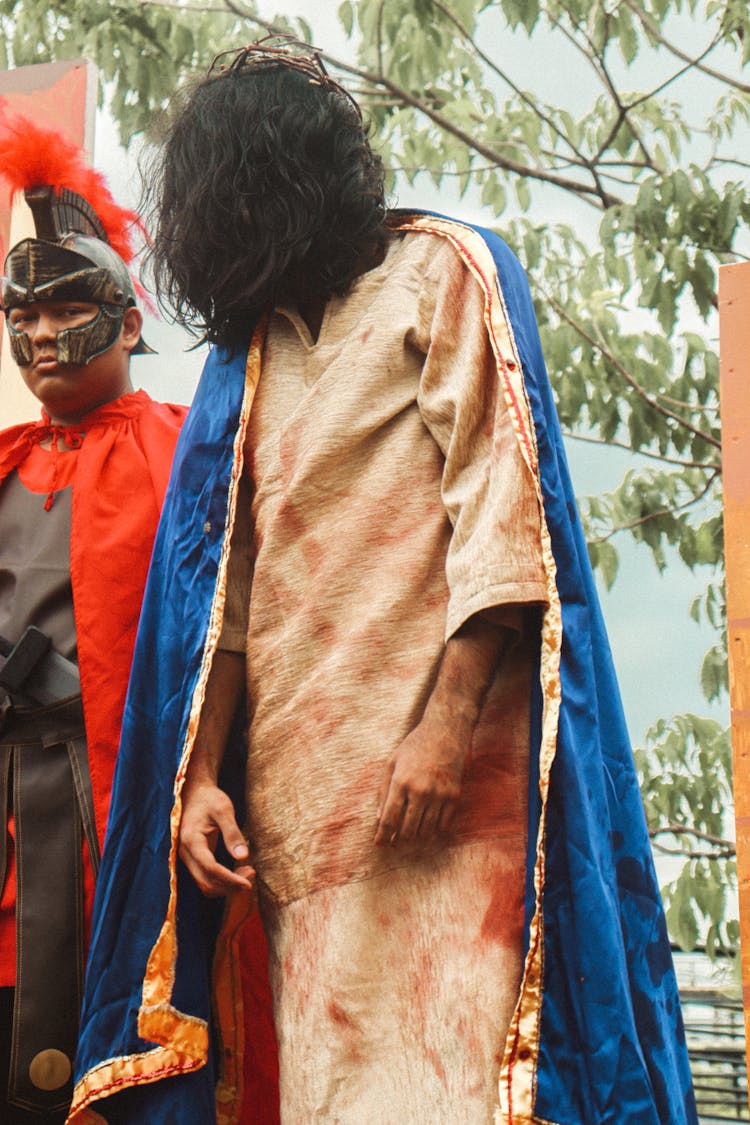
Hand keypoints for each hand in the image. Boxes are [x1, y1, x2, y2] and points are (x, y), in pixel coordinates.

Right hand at [179, 778, 254, 895]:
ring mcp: (188, 858)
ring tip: (248, 873)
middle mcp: (185, 853)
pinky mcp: (194, 859)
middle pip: (206, 882)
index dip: (230, 879)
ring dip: (226, 885)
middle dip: (230, 885)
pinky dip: (222, 881)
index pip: (210, 868)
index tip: (249, 883)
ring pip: (205, 884)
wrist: (195, 793)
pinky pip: (206, 878)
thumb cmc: (210, 799)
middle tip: (252, 875)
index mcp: (191, 840)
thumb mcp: (224, 810)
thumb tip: (243, 857)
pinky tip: (238, 872)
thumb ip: (233, 833)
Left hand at [373, 718, 467, 846]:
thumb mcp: (392, 763)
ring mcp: (439, 795)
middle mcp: (420, 791)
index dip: (382, 836)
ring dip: (416, 838)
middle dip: (398, 840)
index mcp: (401, 782)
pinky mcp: (454, 796)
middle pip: (407, 829)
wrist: (446, 732)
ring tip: (410, 838)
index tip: (379, 845)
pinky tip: (428, 829)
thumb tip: (379, 819)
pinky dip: (435, 831)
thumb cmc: (415, 746)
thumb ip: (383, 791)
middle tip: (394, 844)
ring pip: (426, 830)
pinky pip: (443, 824)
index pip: (389, 819)